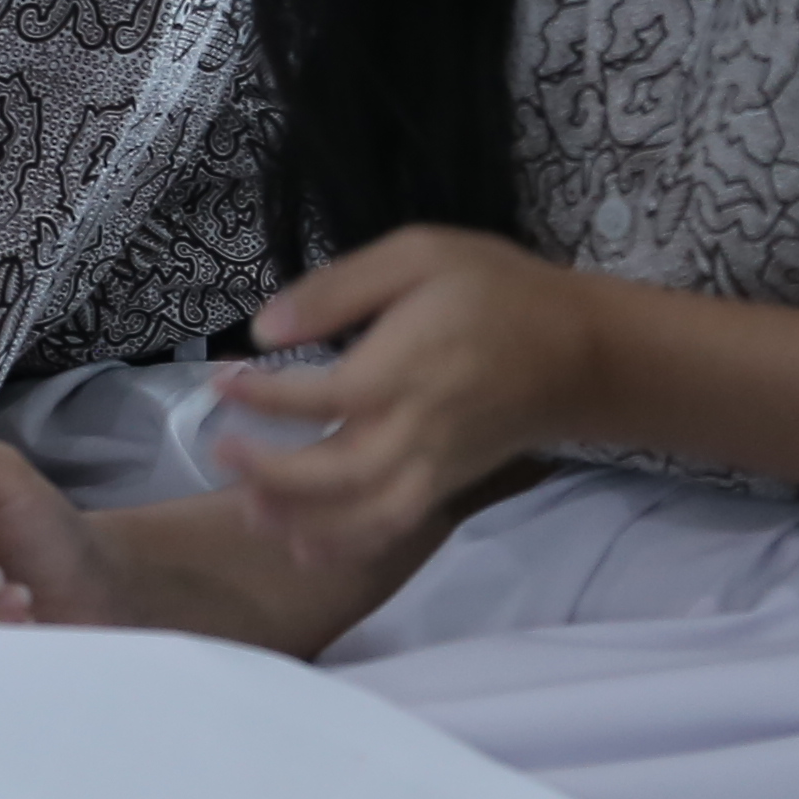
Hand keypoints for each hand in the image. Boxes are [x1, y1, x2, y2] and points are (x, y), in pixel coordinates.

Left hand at [215, 226, 611, 564]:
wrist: (578, 349)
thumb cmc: (494, 290)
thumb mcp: (418, 254)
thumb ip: (339, 288)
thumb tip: (264, 326)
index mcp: (405, 367)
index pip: (320, 398)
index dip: (263, 398)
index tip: (223, 382)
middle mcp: (417, 427)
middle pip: (335, 475)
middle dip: (269, 473)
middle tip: (220, 451)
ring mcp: (434, 465)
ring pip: (362, 517)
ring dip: (301, 522)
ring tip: (249, 509)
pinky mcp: (447, 485)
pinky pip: (392, 528)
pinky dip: (346, 544)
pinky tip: (303, 543)